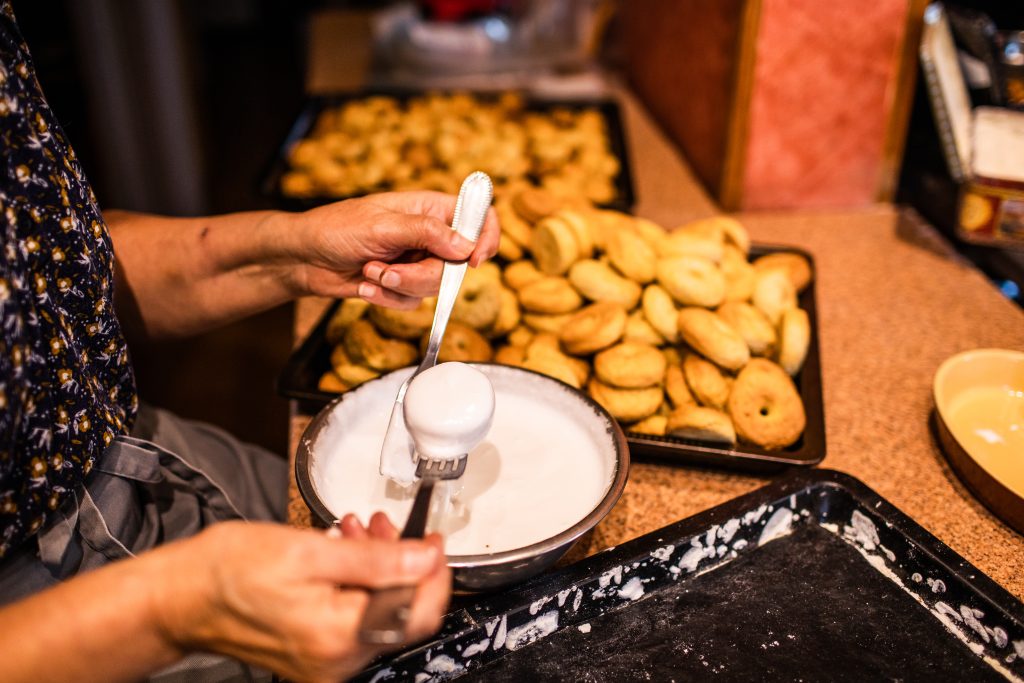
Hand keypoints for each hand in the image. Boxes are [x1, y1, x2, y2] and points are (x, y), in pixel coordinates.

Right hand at [154, 519, 450, 682]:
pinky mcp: (312, 656)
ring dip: (376, 569)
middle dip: (400, 563)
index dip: (435, 573)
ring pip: (376, 613)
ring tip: (357, 532)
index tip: (434, 541)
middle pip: (398, 613)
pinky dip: (354, 585)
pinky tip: (341, 555)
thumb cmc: (229, 571)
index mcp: (339, 637)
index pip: (418, 613)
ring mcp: (323, 663)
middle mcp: (336, 661)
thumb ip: (376, 558)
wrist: (180, 596)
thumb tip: (424, 558)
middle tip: (385, 525)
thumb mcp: (309, 551)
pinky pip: (351, 620)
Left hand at [294, 191, 499, 308]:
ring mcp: (417, 261)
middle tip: (389, 272)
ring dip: (399, 286)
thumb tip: (465, 245)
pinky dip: (388, 298)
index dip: (485, 237)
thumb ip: (426, 233)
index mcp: (430, 208)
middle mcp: (430, 234)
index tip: (473, 260)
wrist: (304, 257)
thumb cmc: (336, 228)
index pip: (477, 216)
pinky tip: (365, 286)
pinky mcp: (402, 284)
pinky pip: (413, 302)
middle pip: (456, 264)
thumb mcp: (382, 226)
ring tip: (370, 273)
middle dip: (421, 275)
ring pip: (434, 287)